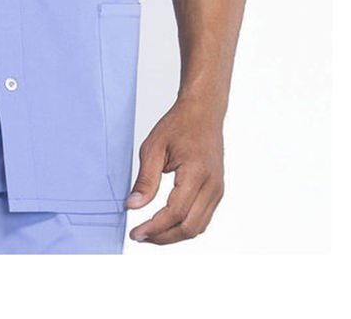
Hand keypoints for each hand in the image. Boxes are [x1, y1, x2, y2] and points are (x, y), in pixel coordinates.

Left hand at [125, 96, 224, 244]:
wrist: (203, 112)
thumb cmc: (178, 125)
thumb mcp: (154, 147)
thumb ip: (145, 179)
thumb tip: (132, 206)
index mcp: (196, 172)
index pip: (176, 212)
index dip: (154, 227)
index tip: (136, 232)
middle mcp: (212, 185)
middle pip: (189, 227)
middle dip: (163, 237)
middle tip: (140, 236)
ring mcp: (218, 190)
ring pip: (198, 227)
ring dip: (174, 235)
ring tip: (150, 232)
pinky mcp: (217, 191)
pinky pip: (202, 218)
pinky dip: (184, 226)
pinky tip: (166, 223)